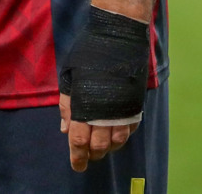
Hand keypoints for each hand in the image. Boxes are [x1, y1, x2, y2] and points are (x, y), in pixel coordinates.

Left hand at [57, 7, 147, 171]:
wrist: (119, 34)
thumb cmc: (90, 51)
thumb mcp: (70, 75)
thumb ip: (68, 104)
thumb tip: (66, 129)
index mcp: (85, 105)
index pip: (80, 141)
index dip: (77, 157)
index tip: (77, 167)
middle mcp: (104, 111)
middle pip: (99, 146)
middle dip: (93, 155)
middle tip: (88, 157)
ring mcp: (122, 108)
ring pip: (117, 141)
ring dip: (109, 148)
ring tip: (102, 148)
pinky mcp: (135, 102)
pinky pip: (131, 128)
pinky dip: (123, 136)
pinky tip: (116, 134)